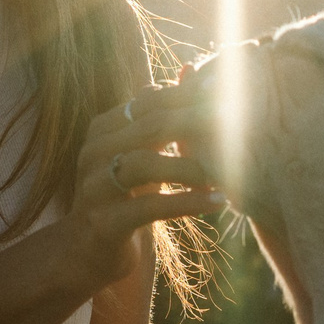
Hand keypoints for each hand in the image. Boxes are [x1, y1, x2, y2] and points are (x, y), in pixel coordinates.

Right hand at [61, 83, 219, 285]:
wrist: (90, 253)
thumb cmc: (126, 197)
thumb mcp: (143, 153)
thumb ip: (161, 116)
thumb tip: (188, 71)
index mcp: (102, 130)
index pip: (148, 103)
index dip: (187, 97)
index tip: (225, 93)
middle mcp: (93, 153)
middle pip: (147, 127)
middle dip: (194, 125)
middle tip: (233, 125)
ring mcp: (94, 188)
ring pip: (145, 165)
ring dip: (189, 167)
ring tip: (222, 172)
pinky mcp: (104, 222)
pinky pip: (150, 207)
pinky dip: (187, 202)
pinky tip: (217, 201)